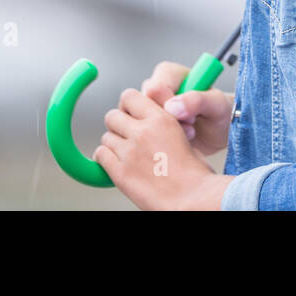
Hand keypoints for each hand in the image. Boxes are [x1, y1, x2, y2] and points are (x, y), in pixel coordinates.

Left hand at [95, 88, 219, 209]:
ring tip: (126, 154)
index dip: (128, 106)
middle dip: (118, 124)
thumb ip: (163, 125)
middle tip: (127, 135)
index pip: (128, 96)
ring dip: (113, 143)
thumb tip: (150, 122)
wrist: (192, 199)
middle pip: (111, 116)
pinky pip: (100, 156)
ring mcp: (129, 152)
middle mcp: (142, 132)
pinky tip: (117, 164)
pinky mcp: (120, 173)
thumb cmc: (194, 174)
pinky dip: (105, 159)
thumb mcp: (184, 136)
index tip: (132, 115)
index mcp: (161, 119)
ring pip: (105, 137)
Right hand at [142, 61, 233, 155]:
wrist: (221, 133)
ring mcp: (149, 108)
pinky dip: (163, 143)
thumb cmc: (221, 112)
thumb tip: (171, 106)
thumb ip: (198, 100)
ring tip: (189, 135)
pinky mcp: (148, 125)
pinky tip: (180, 142)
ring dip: (166, 134)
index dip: (169, 106)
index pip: (155, 89)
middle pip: (144, 107)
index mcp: (169, 73)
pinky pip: (145, 137)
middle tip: (191, 128)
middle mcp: (155, 88)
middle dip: (168, 122)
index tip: (190, 118)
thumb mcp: (217, 105)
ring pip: (144, 123)